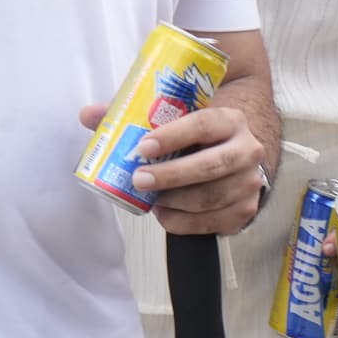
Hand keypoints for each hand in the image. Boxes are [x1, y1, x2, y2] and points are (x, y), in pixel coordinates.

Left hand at [75, 97, 268, 234]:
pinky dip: (182, 221)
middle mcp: (248, 150)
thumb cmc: (197, 135)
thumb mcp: (175, 118)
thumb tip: (88, 115)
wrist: (235, 153)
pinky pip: (210, 223)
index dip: (173, 136)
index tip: (143, 146)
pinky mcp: (244, 210)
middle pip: (211, 166)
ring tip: (150, 198)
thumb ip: (133, 114)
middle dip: (171, 175)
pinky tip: (164, 213)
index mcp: (230, 120)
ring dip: (174, 201)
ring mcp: (250, 183)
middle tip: (138, 179)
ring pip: (210, 198)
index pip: (204, 124)